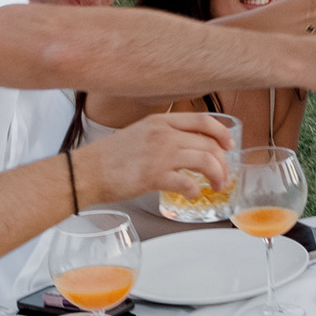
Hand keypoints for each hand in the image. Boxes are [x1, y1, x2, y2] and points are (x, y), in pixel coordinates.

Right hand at [78, 111, 232, 202]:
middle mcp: (164, 134)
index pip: (203, 120)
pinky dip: (195, 191)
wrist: (86, 171)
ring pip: (205, 161)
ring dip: (217, 176)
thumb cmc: (110, 156)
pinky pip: (188, 182)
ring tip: (215, 186)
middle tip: (223, 175)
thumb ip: (164, 135)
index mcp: (161, 121)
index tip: (229, 145)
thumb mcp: (141, 133)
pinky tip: (191, 195)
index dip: (221, 132)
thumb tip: (188, 146)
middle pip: (209, 144)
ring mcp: (160, 154)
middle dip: (223, 162)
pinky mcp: (154, 176)